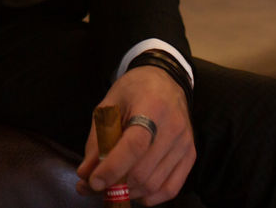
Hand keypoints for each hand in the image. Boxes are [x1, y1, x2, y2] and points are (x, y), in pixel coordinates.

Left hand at [76, 66, 194, 205]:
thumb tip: (86, 173)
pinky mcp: (190, 156)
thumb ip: (96, 138)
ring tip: (110, 188)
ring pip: (154, 184)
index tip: (93, 181)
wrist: (165, 80)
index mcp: (151, 107)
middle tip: (94, 186)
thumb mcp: (109, 105)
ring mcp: (184, 144)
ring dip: (129, 193)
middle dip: (115, 185)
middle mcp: (173, 128)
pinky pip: (171, 188)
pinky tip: (134, 191)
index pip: (134, 146)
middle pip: (143, 171)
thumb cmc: (134, 90)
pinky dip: (150, 197)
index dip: (112, 168)